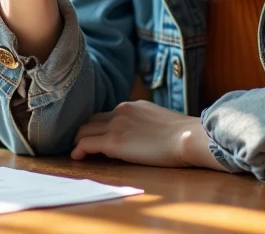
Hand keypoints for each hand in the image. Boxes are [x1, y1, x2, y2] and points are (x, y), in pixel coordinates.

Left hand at [71, 101, 227, 170]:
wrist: (187, 137)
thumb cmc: (182, 135)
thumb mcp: (158, 121)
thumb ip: (144, 124)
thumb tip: (140, 136)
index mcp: (132, 105)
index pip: (106, 115)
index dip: (98, 127)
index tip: (95, 138)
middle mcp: (121, 110)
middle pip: (91, 120)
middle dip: (83, 132)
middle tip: (80, 146)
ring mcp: (116, 124)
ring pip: (84, 130)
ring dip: (78, 141)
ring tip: (76, 153)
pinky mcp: (113, 141)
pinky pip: (86, 143)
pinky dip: (78, 150)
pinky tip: (77, 158)